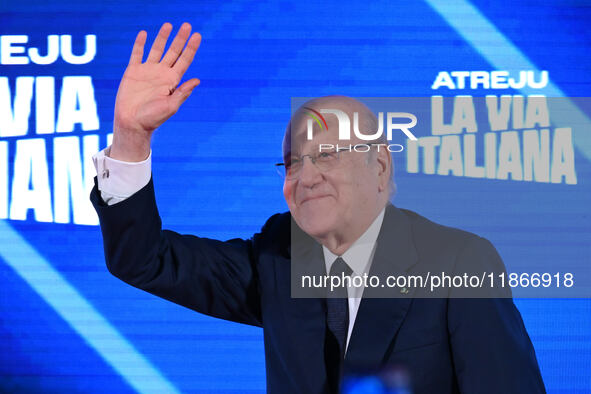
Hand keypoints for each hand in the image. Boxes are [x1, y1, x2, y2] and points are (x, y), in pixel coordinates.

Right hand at [110, 22, 201, 161]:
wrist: (132, 122)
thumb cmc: (153, 118)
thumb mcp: (171, 106)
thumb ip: (183, 92)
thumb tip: (197, 80)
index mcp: (173, 81)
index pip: (184, 60)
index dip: (191, 48)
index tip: (198, 36)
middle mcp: (162, 73)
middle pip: (173, 51)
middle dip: (180, 39)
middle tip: (187, 25)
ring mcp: (147, 71)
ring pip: (157, 49)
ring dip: (163, 37)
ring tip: (169, 24)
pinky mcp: (133, 71)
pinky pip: (137, 54)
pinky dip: (139, 44)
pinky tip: (144, 34)